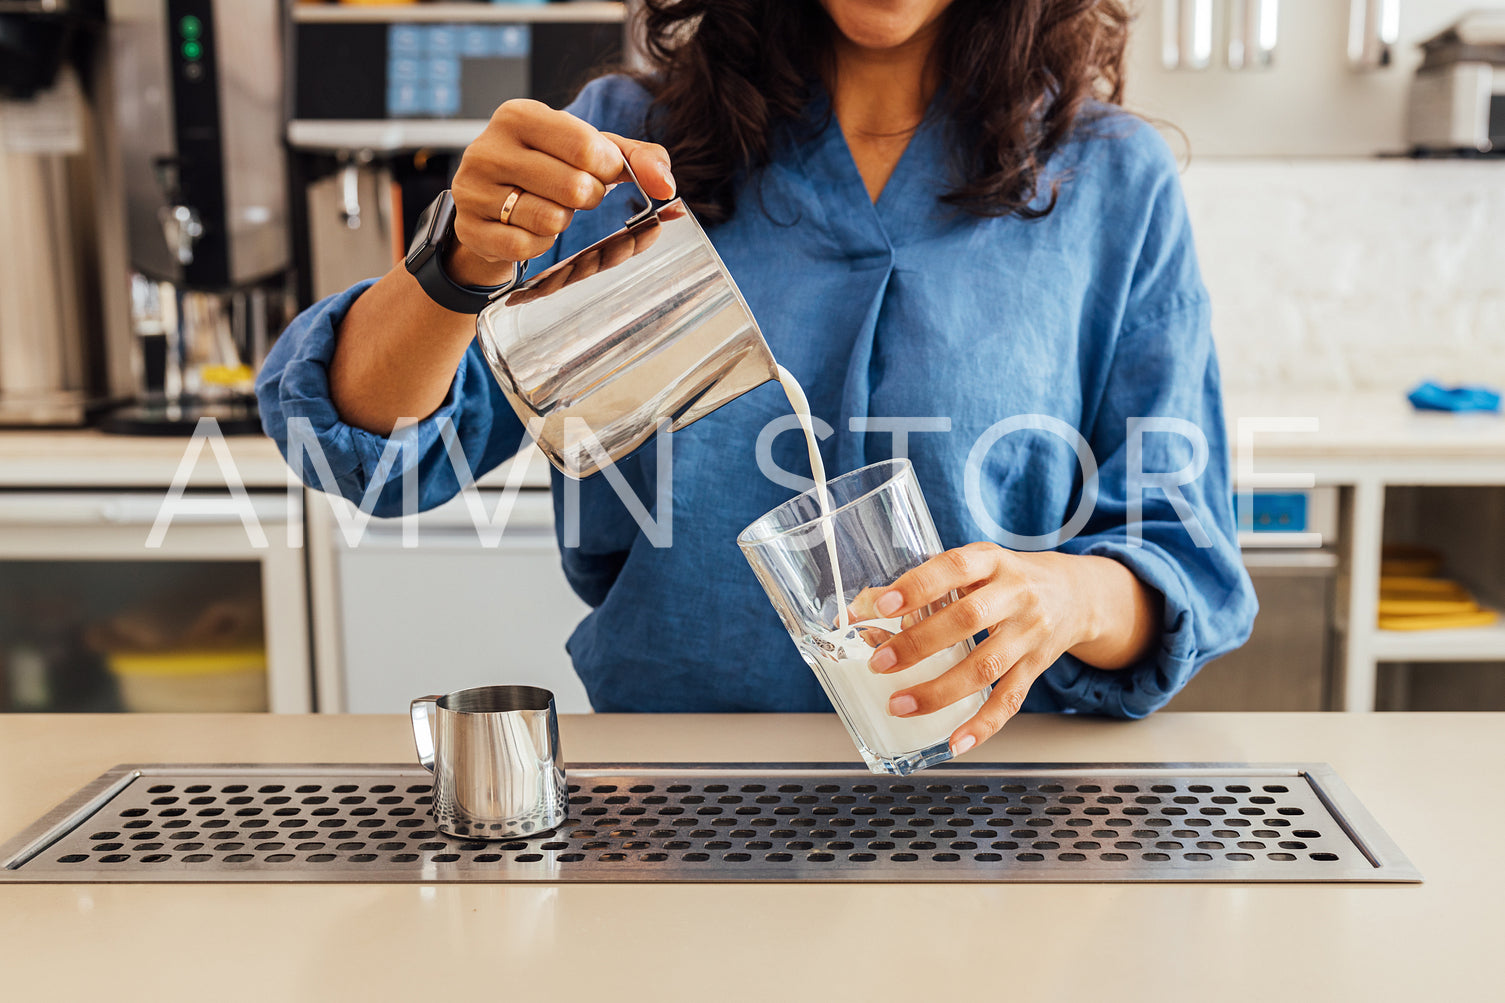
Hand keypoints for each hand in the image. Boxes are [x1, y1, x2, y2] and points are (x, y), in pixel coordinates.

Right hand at [445, 99, 676, 286]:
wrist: (488, 204)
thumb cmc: (547, 168)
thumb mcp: (589, 150)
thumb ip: (637, 157)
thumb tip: (666, 186)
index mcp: (519, 115)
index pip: (586, 146)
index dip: (607, 168)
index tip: (600, 170)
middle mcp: (488, 148)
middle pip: (574, 187)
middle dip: (589, 198)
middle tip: (576, 194)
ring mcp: (472, 190)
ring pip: (550, 220)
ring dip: (562, 221)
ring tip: (548, 207)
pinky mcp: (469, 229)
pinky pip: (526, 247)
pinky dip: (539, 244)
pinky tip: (529, 228)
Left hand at [863, 543, 1158, 756]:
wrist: (1074, 595)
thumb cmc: (1006, 579)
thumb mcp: (974, 565)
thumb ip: (926, 584)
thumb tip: (860, 609)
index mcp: (992, 562)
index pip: (955, 568)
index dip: (919, 586)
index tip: (883, 605)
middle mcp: (1015, 596)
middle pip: (969, 620)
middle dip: (919, 644)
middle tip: (879, 662)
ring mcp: (1029, 634)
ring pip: (987, 666)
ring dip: (939, 690)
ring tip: (899, 704)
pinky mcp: (1035, 668)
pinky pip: (1010, 701)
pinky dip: (982, 726)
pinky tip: (954, 742)